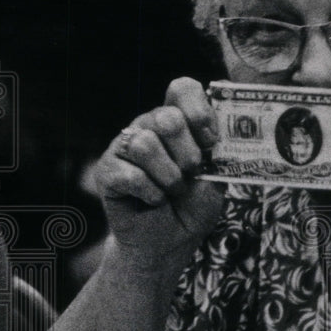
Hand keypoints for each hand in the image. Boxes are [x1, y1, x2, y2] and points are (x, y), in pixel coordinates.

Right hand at [95, 78, 224, 262]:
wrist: (170, 242)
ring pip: (145, 144)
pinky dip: (150, 194)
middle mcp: (149, 125)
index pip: (182, 88)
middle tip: (191, 174)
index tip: (210, 142)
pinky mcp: (107, 170)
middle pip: (167, 117)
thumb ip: (218, 152)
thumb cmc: (193, 207)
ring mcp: (125, 146)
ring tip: (171, 192)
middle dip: (187, 153)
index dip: (199, 112)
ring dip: (168, 177)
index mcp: (178, 120)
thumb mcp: (216, 178)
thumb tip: (224, 130)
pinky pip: (130, 174)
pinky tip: (153, 201)